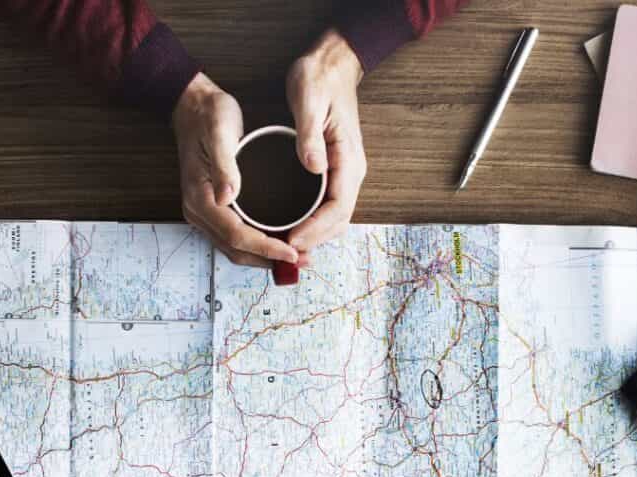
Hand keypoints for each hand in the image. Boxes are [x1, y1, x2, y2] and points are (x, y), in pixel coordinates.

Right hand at [172, 73, 299, 268]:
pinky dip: (257, 246)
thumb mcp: (219, 132)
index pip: (236, 235)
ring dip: (265, 257)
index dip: (266, 248)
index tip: (292, 252)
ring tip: (296, 257)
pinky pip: (235, 238)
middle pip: (236, 250)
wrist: (192, 106)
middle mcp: (199, 213)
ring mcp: (204, 214)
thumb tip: (228, 197)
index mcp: (200, 198)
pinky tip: (278, 243)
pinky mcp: (213, 210)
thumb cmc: (208, 115)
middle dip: (269, 259)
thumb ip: (224, 165)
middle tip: (303, 260)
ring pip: (236, 249)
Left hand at [285, 30, 365, 255]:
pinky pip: (328, 208)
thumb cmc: (319, 78)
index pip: (337, 208)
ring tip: (286, 248)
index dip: (315, 230)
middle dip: (314, 241)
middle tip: (285, 253)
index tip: (292, 241)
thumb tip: (313, 168)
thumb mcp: (309, 100)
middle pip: (338, 222)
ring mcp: (344, 174)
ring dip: (314, 237)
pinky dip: (313, 225)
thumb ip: (310, 135)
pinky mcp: (334, 173)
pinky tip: (293, 229)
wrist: (332, 64)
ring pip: (334, 219)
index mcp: (349, 159)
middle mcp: (351, 172)